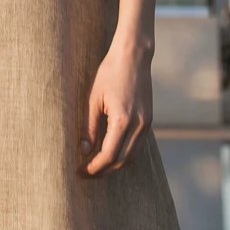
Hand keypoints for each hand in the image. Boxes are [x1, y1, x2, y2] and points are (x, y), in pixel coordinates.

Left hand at [77, 37, 153, 176]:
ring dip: (114, 165)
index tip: (80, 171)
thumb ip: (89, 127)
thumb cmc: (110, 72)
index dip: (93, 168)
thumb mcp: (94, 98)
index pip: (108, 156)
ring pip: (132, 157)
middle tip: (86, 173)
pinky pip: (138, 146)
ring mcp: (147, 124)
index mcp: (123, 120)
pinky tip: (110, 153)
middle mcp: (139, 126)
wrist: (133, 56)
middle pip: (121, 161)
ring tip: (96, 166)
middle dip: (103, 171)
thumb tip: (84, 151)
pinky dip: (124, 155)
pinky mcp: (149, 121)